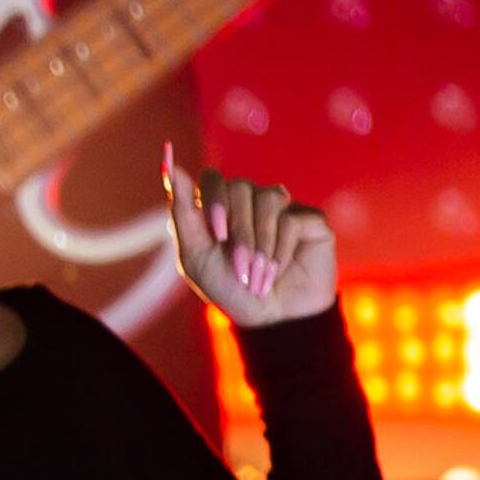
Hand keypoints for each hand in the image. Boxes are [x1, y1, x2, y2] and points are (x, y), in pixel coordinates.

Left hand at [164, 149, 336, 327]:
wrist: (270, 319)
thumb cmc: (228, 288)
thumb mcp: (195, 255)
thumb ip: (182, 210)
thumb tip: (169, 160)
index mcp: (219, 206)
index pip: (211, 178)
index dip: (214, 201)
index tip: (217, 234)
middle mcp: (250, 201)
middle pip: (239, 187)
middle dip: (238, 233)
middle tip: (240, 268)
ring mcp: (282, 208)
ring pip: (268, 200)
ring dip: (260, 245)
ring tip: (258, 276)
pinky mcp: (310, 221)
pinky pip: (293, 220)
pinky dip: (281, 251)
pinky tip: (279, 271)